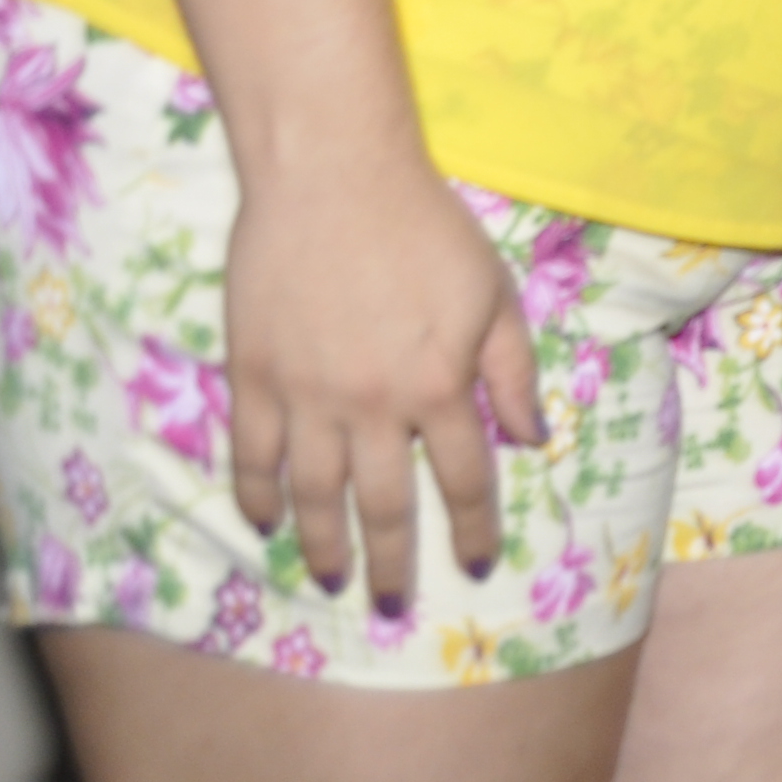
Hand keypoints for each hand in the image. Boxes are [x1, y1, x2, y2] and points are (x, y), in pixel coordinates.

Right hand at [222, 148, 540, 607]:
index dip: (471, 527)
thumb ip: (512, 371)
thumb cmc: (426, 229)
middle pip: (384, 505)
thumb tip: (530, 439)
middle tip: (393, 605)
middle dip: (392, 562)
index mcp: (440, 386)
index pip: (463, 479)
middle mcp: (372, 405)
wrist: (334, 176)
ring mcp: (306, 394)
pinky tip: (266, 521)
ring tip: (331, 578)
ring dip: (322, 545)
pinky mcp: (253, 375)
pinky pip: (251, 454)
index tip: (473, 563)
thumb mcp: (494, 295)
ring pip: (314, 494)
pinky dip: (257, 494)